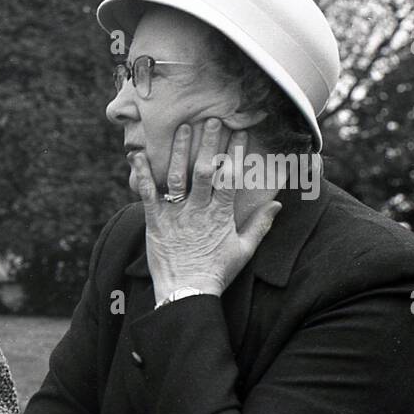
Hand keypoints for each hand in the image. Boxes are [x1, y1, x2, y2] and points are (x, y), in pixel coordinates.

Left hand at [131, 119, 281, 297]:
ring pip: (177, 177)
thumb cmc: (216, 274)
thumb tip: (277, 205)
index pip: (230, 177)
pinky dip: (141, 175)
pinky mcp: (154, 223)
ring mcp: (175, 215)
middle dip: (209, 143)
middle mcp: (198, 211)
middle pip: (204, 170)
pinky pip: (147, 195)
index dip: (235, 153)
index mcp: (221, 215)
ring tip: (182, 128)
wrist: (186, 294)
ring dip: (180, 151)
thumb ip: (260, 225)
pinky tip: (137, 156)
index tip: (240, 132)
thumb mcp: (244, 250)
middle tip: (211, 119)